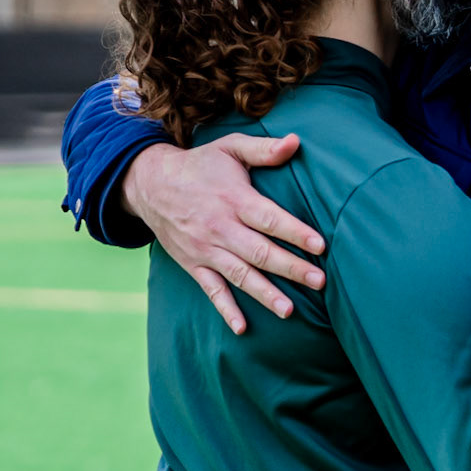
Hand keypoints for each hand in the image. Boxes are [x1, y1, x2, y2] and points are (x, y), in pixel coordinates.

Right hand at [122, 134, 322, 334]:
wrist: (150, 184)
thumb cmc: (200, 165)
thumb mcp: (230, 148)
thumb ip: (263, 150)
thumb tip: (296, 142)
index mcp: (234, 199)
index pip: (270, 219)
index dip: (295, 232)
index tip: (321, 245)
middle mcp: (220, 227)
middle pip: (260, 252)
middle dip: (291, 268)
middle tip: (320, 282)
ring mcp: (206, 249)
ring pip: (240, 275)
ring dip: (265, 294)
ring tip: (289, 311)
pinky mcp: (194, 264)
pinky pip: (211, 290)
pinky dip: (226, 309)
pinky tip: (242, 328)